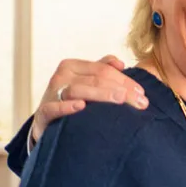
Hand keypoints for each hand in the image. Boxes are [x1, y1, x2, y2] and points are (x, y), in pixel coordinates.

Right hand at [31, 56, 147, 144]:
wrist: (46, 122)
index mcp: (72, 66)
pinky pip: (52, 108)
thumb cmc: (72, 100)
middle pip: (96, 79)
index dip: (126, 80)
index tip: (142, 94)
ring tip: (120, 101)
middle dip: (121, 90)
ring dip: (101, 95)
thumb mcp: (86, 81)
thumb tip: (121, 63)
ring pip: (78, 90)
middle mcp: (61, 77)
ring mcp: (51, 94)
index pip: (104, 70)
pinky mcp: (43, 113)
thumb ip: (102, 69)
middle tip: (140, 103)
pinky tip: (81, 107)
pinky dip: (66, 107)